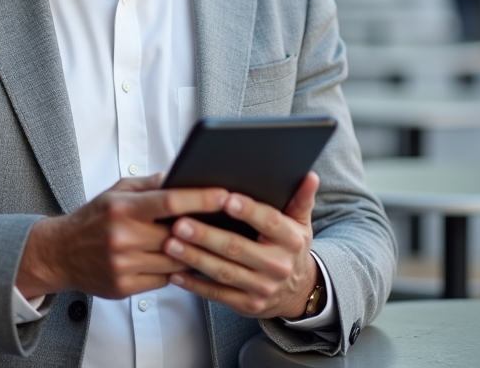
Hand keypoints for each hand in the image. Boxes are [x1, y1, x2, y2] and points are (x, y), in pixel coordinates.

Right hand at [15, 175, 228, 299]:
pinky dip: (175, 272)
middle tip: (228, 223)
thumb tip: (182, 176)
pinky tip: (181, 262)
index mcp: (123, 208)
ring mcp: (124, 265)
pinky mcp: (124, 287)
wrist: (60, 253)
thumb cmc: (93, 219)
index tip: (225, 195)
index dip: (201, 199)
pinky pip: (164, 281)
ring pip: (175, 262)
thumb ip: (150, 185)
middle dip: (203, 230)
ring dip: (192, 254)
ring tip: (209, 244)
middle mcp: (123, 237)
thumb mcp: (116, 192)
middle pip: (178, 236)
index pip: (170, 202)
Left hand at [163, 172, 320, 318]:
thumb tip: (309, 175)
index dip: (248, 210)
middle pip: (237, 248)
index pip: (269, 222)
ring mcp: (262, 288)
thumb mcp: (300, 223)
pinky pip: (217, 295)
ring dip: (194, 258)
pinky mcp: (247, 305)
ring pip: (223, 272)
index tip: (224, 198)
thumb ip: (300, 198)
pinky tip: (175, 273)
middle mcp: (277, 265)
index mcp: (290, 240)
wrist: (297, 291)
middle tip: (180, 223)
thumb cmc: (290, 247)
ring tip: (171, 244)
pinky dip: (195, 285)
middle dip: (206, 235)